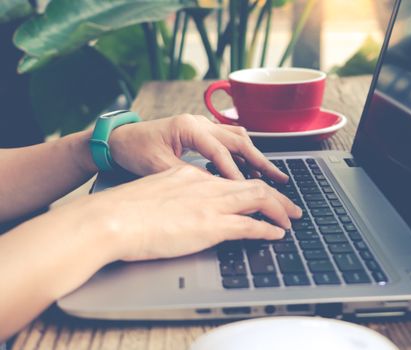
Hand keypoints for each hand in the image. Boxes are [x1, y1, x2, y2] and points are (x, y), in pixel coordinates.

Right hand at [88, 164, 301, 260]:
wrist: (111, 218)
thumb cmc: (124, 210)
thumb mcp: (156, 194)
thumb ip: (176, 197)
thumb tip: (185, 208)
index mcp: (192, 177)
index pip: (231, 179)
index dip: (251, 188)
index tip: (260, 196)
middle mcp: (206, 185)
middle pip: (253, 186)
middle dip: (277, 197)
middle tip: (291, 207)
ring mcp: (210, 203)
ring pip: (258, 200)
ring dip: (279, 210)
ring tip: (291, 219)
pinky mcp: (211, 224)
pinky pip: (250, 225)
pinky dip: (267, 230)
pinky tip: (276, 235)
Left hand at [108, 114, 287, 181]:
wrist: (115, 140)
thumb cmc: (133, 150)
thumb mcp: (157, 166)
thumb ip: (186, 177)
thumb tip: (213, 191)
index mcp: (188, 127)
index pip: (221, 152)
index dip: (237, 172)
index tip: (251, 191)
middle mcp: (198, 123)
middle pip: (238, 141)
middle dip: (260, 161)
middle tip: (280, 179)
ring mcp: (200, 126)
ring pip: (237, 138)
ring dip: (254, 156)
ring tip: (271, 175)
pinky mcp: (199, 133)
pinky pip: (228, 140)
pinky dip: (241, 154)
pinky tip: (249, 168)